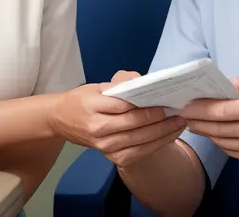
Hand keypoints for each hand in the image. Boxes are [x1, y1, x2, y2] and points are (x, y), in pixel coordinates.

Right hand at [51, 71, 185, 166]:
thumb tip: (142, 82)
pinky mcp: (109, 156)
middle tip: (178, 113)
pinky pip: (136, 154)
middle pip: (133, 126)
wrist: (60, 120)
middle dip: (159, 121)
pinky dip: (154, 146)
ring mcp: (103, 146)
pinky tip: (167, 138)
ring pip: (138, 142)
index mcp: (93, 107)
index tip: (163, 102)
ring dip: (161, 135)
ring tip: (178, 125)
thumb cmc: (81, 99)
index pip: (123, 107)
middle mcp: (98, 130)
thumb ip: (119, 83)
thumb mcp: (96, 85)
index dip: (145, 107)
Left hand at [181, 75, 238, 161]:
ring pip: (220, 140)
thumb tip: (220, 85)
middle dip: (197, 120)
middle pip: (217, 127)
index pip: (223, 110)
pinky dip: (216, 140)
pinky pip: (228, 149)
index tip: (186, 105)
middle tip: (183, 114)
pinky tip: (209, 132)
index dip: (201, 109)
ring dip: (203, 131)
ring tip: (191, 122)